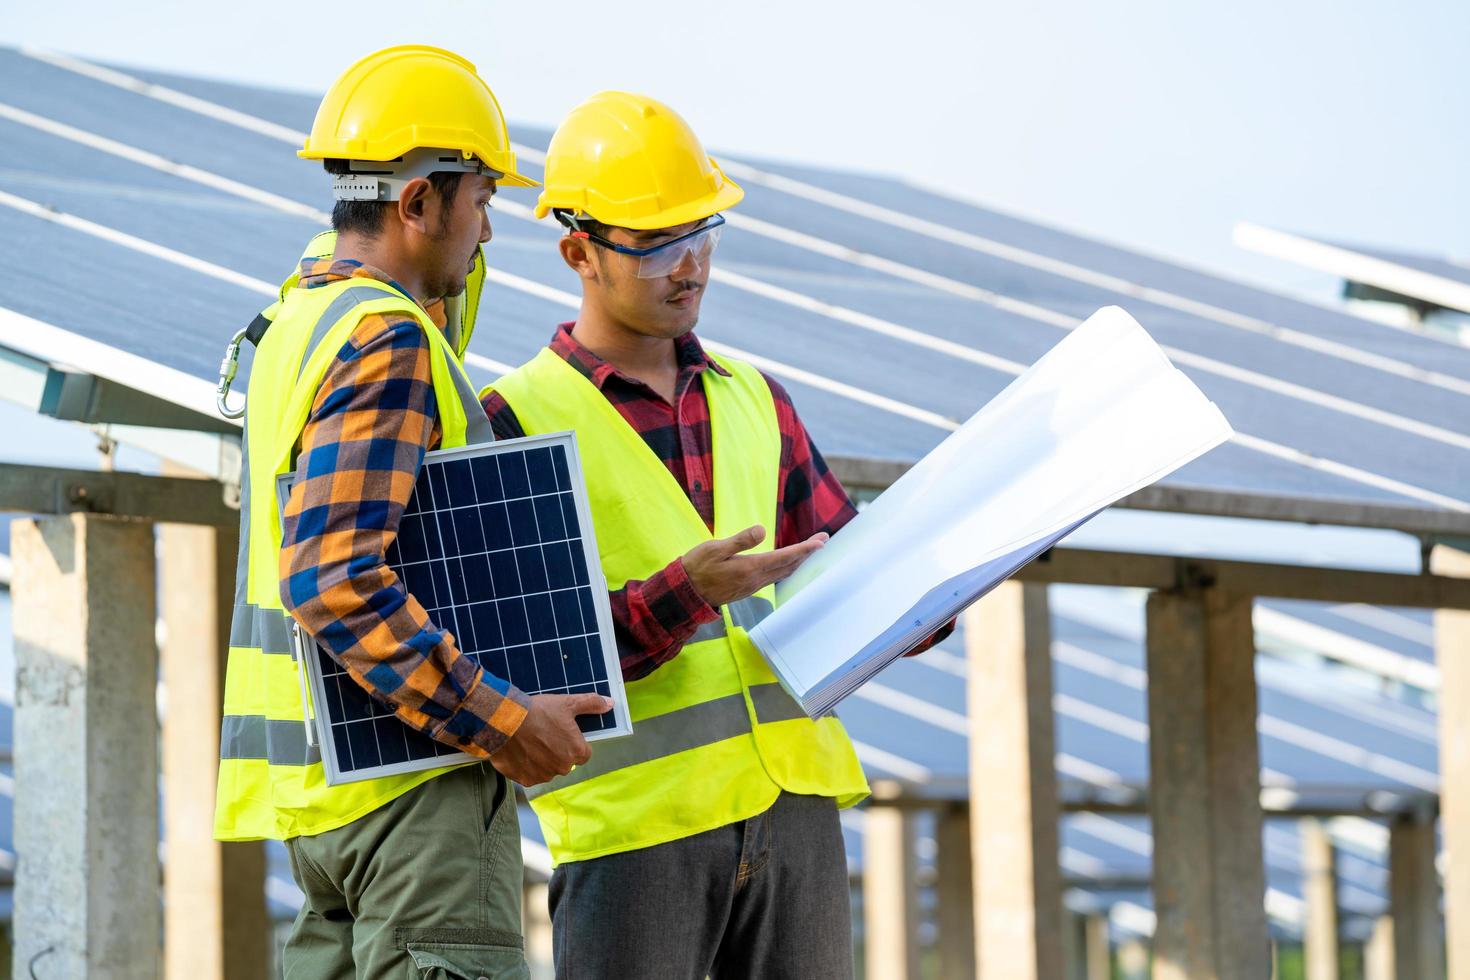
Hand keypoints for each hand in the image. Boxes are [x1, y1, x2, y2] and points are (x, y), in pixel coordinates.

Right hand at [490, 693, 610, 785]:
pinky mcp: (526, 780)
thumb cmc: (538, 712)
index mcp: (577, 752)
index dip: (573, 742)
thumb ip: (591, 704)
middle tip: (543, 735)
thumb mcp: (567, 703)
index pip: (583, 753)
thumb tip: (610, 703)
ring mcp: (544, 776)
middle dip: (557, 751)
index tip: (561, 733)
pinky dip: (527, 766)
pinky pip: (531, 775)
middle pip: (565, 761)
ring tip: (530, 741)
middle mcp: (563, 768)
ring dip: (542, 760)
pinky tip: (520, 751)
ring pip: (548, 769)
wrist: (504, 722)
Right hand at [683, 524, 827, 608]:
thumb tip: (762, 530)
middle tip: (823, 540)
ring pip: (782, 572)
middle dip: (807, 553)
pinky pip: (774, 576)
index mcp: (750, 568)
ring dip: (799, 560)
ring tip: (811, 549)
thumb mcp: (715, 548)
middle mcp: (756, 579)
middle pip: (789, 565)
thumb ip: (740, 540)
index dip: (804, 549)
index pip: (784, 556)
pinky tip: (788, 563)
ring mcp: (752, 585)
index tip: (821, 542)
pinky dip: (786, 567)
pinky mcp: (747, 587)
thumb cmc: (697, 567)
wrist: (686, 593)